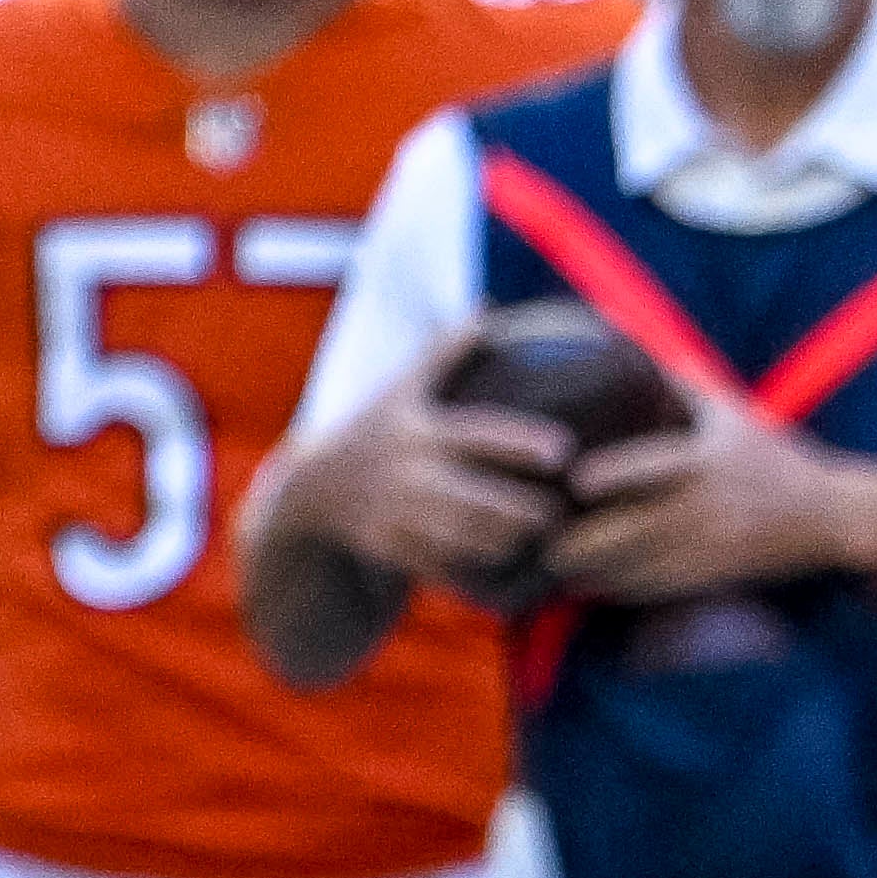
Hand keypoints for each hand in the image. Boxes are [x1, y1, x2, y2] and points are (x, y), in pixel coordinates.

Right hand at [282, 330, 573, 595]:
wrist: (313, 491)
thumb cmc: (376, 432)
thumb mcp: (403, 390)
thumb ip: (446, 354)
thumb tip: (486, 309)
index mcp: (419, 430)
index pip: (478, 436)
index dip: (521, 444)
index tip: (563, 450)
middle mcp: (407, 473)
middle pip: (478, 497)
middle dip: (524, 510)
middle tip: (561, 512)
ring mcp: (395, 513)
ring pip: (465, 538)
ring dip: (506, 541)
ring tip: (539, 537)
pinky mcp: (388, 548)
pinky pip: (442, 566)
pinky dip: (474, 568)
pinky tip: (504, 567)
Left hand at [547, 405, 852, 605]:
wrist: (833, 515)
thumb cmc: (774, 455)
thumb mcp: (729, 411)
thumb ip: (674, 380)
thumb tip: (616, 332)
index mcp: (707, 462)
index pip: (649, 469)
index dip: (608, 477)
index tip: (573, 480)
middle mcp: (708, 508)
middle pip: (634, 530)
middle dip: (584, 540)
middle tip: (541, 538)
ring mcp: (712, 547)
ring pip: (640, 567)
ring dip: (595, 571)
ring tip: (555, 566)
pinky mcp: (717, 576)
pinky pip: (660, 588)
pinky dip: (622, 589)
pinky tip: (594, 585)